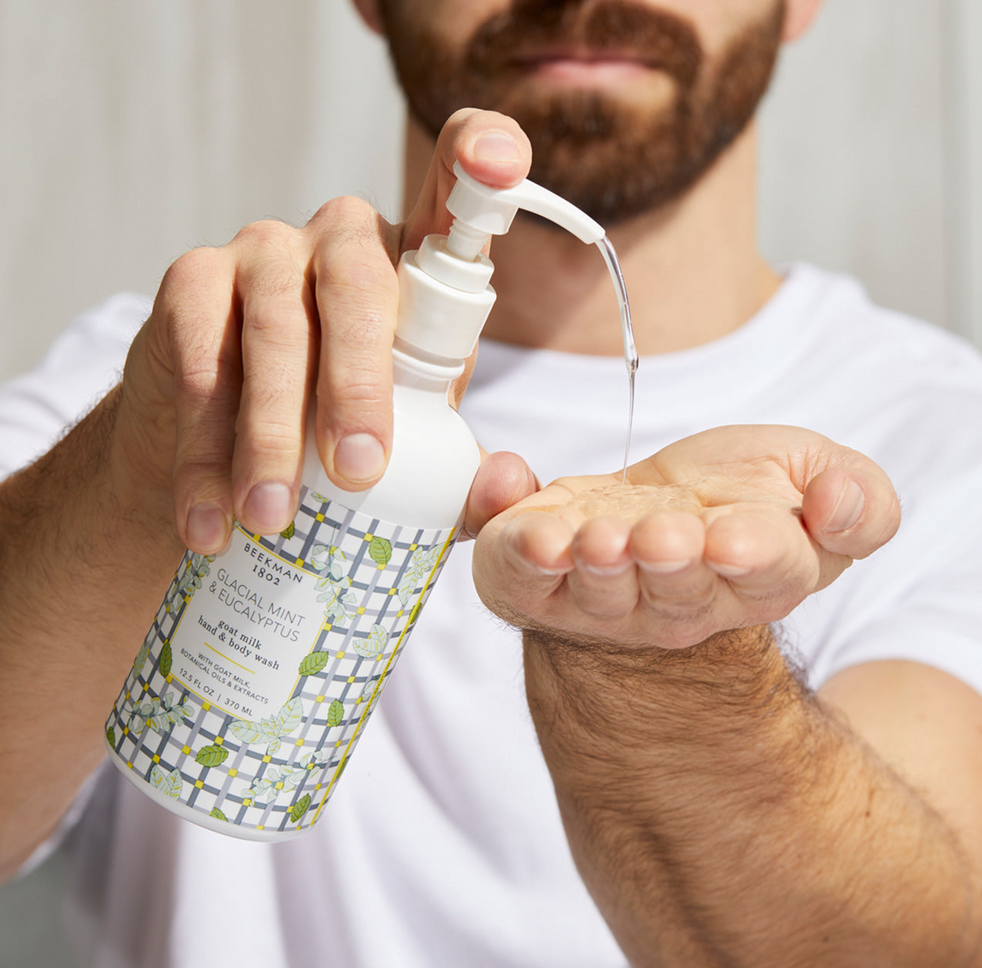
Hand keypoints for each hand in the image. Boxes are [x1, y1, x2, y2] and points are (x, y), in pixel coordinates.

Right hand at [110, 108, 532, 553]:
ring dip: (272, 434)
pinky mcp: (192, 282)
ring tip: (272, 519)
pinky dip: (206, 449)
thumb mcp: (412, 461)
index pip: (455, 191)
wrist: (224, 465)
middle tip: (356, 475)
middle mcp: (345, 240)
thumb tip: (509, 487)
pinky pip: (204, 361)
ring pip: (277, 328)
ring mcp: (265, 252)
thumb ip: (465, 477)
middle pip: (360, 282)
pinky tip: (210, 516)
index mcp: (416, 271)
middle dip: (359, 385)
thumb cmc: (340, 446)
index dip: (481, 156)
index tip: (501, 167)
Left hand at [472, 425, 900, 648]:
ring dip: (587, 562)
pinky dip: (507, 540)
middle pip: (671, 596)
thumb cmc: (738, 498)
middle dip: (662, 565)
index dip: (751, 559)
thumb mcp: (817, 477)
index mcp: (754, 576)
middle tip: (657, 536)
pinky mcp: (535, 582)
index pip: (763, 576)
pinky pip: (515, 576)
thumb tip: (839, 504)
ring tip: (588, 535)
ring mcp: (599, 598)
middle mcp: (675, 601)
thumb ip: (857, 501)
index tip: (733, 538)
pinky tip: (512, 494)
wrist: (655, 512)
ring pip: (591, 593)